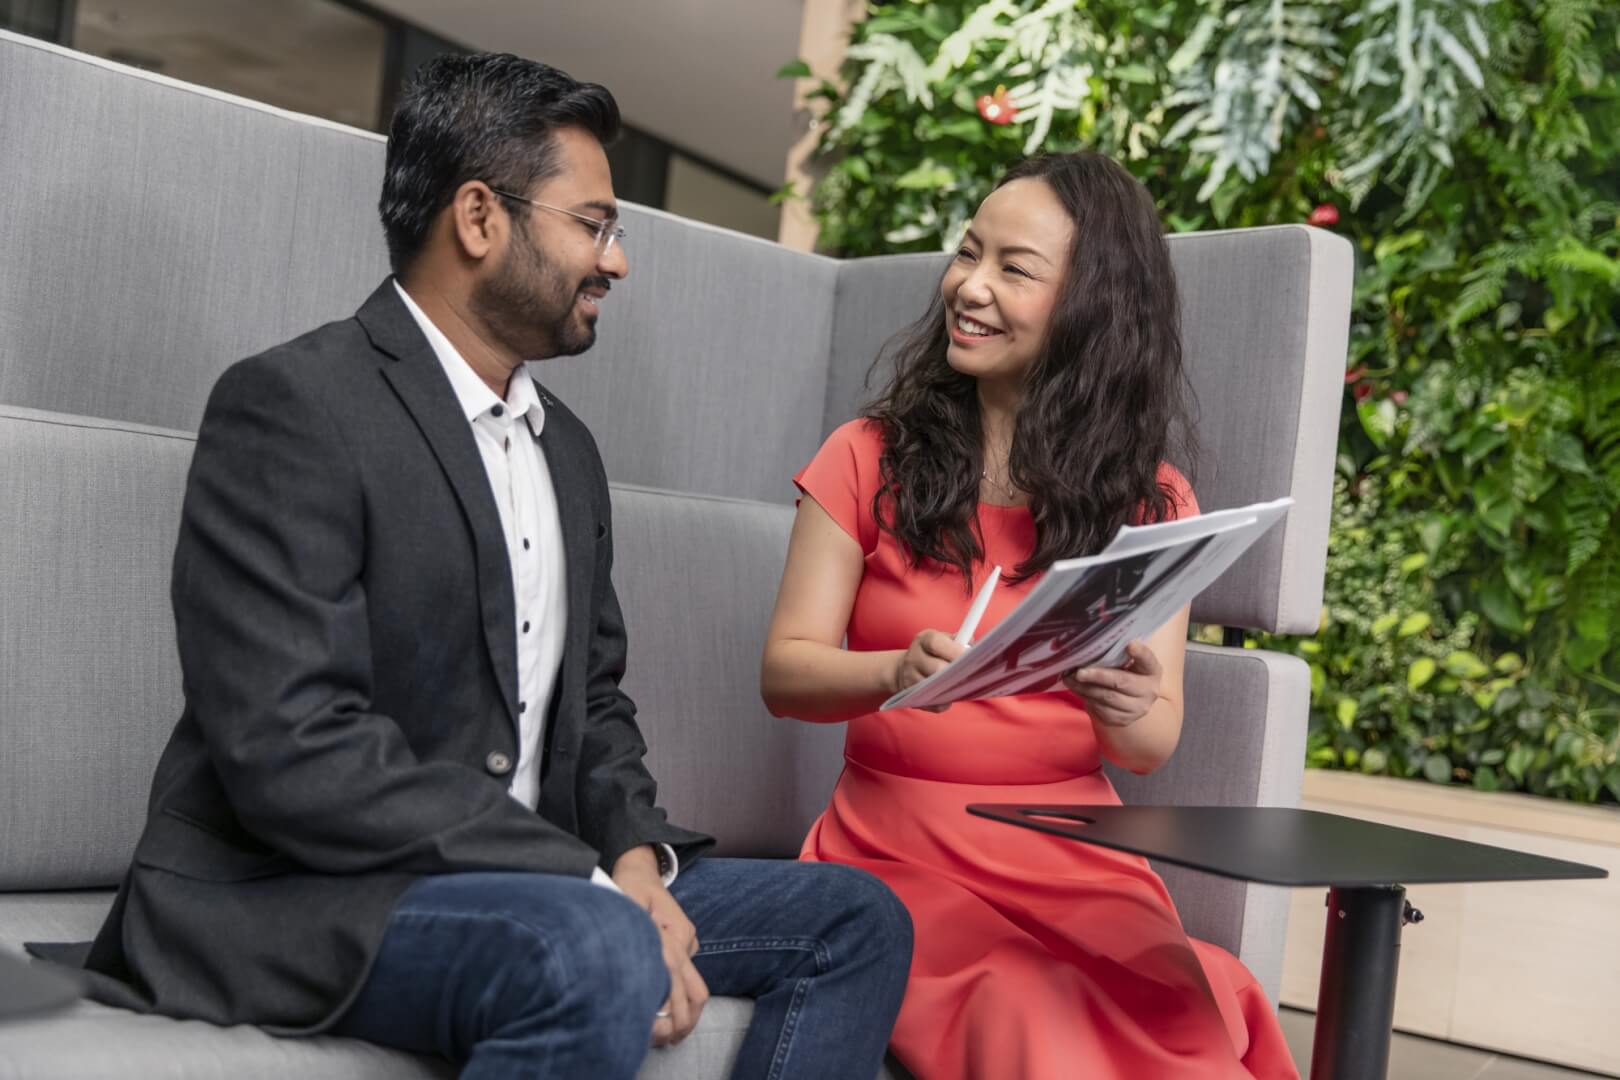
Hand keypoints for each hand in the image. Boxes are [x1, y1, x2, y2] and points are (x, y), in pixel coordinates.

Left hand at [612, 847, 707, 1046]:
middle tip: (663, 1039)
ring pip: (696, 988)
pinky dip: (681, 998)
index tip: (653, 1026)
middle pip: (695, 991)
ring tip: (668, 1035)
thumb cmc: (628, 886)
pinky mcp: (685, 944)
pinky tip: (666, 1014)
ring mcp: (688, 943)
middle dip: (683, 1020)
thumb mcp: (625, 904)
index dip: (666, 1008)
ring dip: (686, 1014)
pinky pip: (688, 976)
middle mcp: (685, 940)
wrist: (640, 869)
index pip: (674, 980)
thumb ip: (636, 931)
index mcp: (673, 932)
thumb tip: (643, 960)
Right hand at [892, 630, 965, 711]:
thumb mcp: (944, 640)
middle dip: (956, 672)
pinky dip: (946, 702)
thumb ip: (960, 640)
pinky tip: (951, 695)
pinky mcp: (912, 696)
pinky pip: (934, 704)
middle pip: (936, 668)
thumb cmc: (933, 653)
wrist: (906, 668)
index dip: (954, 651)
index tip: (971, 656)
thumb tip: (974, 646)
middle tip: (971, 675)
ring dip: (952, 688)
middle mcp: (913, 658)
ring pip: (935, 688)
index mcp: (923, 640)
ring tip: (963, 685)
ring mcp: (910, 679)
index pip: (936, 643)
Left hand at [1062, 640, 1162, 727]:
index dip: (1140, 652)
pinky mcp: (1122, 719)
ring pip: (1106, 697)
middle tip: (1079, 672)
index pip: (1148, 659)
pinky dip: (1086, 697)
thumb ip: (1117, 652)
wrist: (1129, 701)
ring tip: (1069, 678)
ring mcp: (1137, 708)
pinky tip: (1076, 689)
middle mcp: (1149, 690)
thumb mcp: (1127, 660)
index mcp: (1152, 670)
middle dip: (1098, 676)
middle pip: (1121, 682)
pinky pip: (1100, 709)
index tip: (1130, 644)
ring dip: (1085, 688)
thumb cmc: (1125, 672)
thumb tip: (1092, 641)